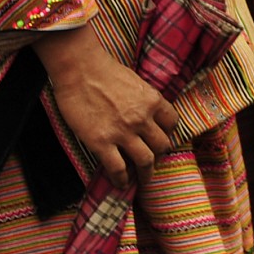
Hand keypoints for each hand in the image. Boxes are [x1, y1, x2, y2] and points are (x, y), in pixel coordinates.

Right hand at [38, 26, 175, 190]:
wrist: (81, 70)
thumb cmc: (105, 71)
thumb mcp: (136, 82)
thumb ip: (144, 100)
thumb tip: (145, 113)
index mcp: (153, 101)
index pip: (172, 123)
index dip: (167, 133)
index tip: (161, 139)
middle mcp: (143, 119)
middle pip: (162, 145)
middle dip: (159, 156)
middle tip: (153, 162)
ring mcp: (123, 132)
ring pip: (145, 161)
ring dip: (145, 174)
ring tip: (141, 181)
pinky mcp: (102, 143)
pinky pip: (118, 168)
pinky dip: (122, 179)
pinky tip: (121, 183)